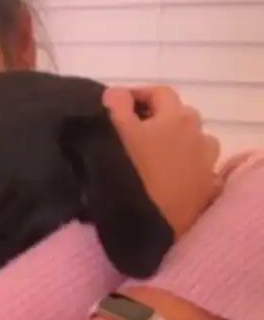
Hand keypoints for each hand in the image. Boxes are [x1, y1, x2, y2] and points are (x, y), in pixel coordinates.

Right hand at [103, 85, 220, 238]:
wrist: (147, 227)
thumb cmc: (128, 173)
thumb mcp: (112, 130)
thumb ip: (115, 104)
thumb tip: (119, 95)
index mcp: (177, 118)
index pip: (159, 93)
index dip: (136, 94)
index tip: (116, 106)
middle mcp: (199, 137)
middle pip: (180, 116)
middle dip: (157, 119)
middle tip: (131, 132)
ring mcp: (206, 166)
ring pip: (194, 144)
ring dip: (176, 144)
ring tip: (152, 158)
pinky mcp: (206, 193)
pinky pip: (198, 172)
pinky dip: (185, 170)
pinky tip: (166, 180)